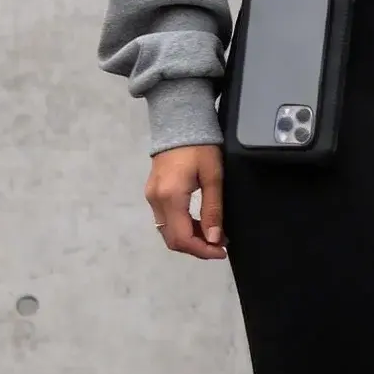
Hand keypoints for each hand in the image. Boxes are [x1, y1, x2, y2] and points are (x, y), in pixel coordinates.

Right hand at [145, 144, 228, 258]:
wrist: (179, 121)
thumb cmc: (200, 146)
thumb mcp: (213, 176)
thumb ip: (213, 209)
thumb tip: (213, 239)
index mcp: (171, 197)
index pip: (182, 238)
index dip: (202, 250)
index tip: (222, 251)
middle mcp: (155, 200)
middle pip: (172, 239)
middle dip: (196, 248)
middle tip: (219, 246)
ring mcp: (151, 197)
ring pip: (167, 232)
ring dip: (190, 239)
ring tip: (213, 235)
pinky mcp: (152, 193)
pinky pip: (165, 220)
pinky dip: (182, 228)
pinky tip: (199, 224)